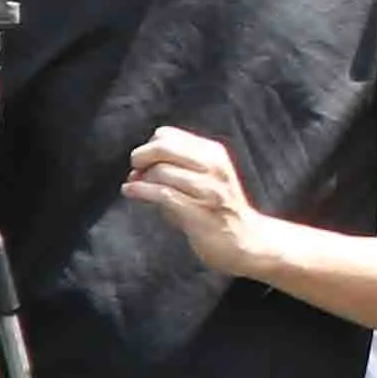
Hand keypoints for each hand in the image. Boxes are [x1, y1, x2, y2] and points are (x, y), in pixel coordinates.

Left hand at [120, 127, 270, 278]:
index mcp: (213, 154)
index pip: (167, 135)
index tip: (145, 164)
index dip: (150, 147)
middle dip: (141, 158)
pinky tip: (130, 192)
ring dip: (141, 180)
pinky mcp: (200, 213)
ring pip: (161, 172)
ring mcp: (209, 191)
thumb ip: (173, 170)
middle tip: (136, 172)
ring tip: (134, 188)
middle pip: (163, 148)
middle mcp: (214, 168)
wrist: (246, 242)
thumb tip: (134, 173)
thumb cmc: (216, 210)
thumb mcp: (202, 180)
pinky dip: (140, 191)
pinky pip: (163, 194)